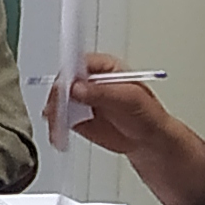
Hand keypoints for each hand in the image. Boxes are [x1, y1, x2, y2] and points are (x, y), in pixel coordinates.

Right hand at [64, 55, 178, 163]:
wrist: (149, 140)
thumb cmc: (147, 115)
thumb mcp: (129, 99)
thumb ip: (101, 92)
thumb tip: (77, 87)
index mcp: (104, 67)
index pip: (78, 64)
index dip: (69, 75)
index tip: (64, 88)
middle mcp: (89, 81)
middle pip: (64, 82)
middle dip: (58, 97)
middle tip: (58, 111)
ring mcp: (82, 99)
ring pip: (58, 101)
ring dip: (54, 113)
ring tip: (58, 128)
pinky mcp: (76, 117)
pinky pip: (60, 118)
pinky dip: (56, 126)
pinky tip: (58, 134)